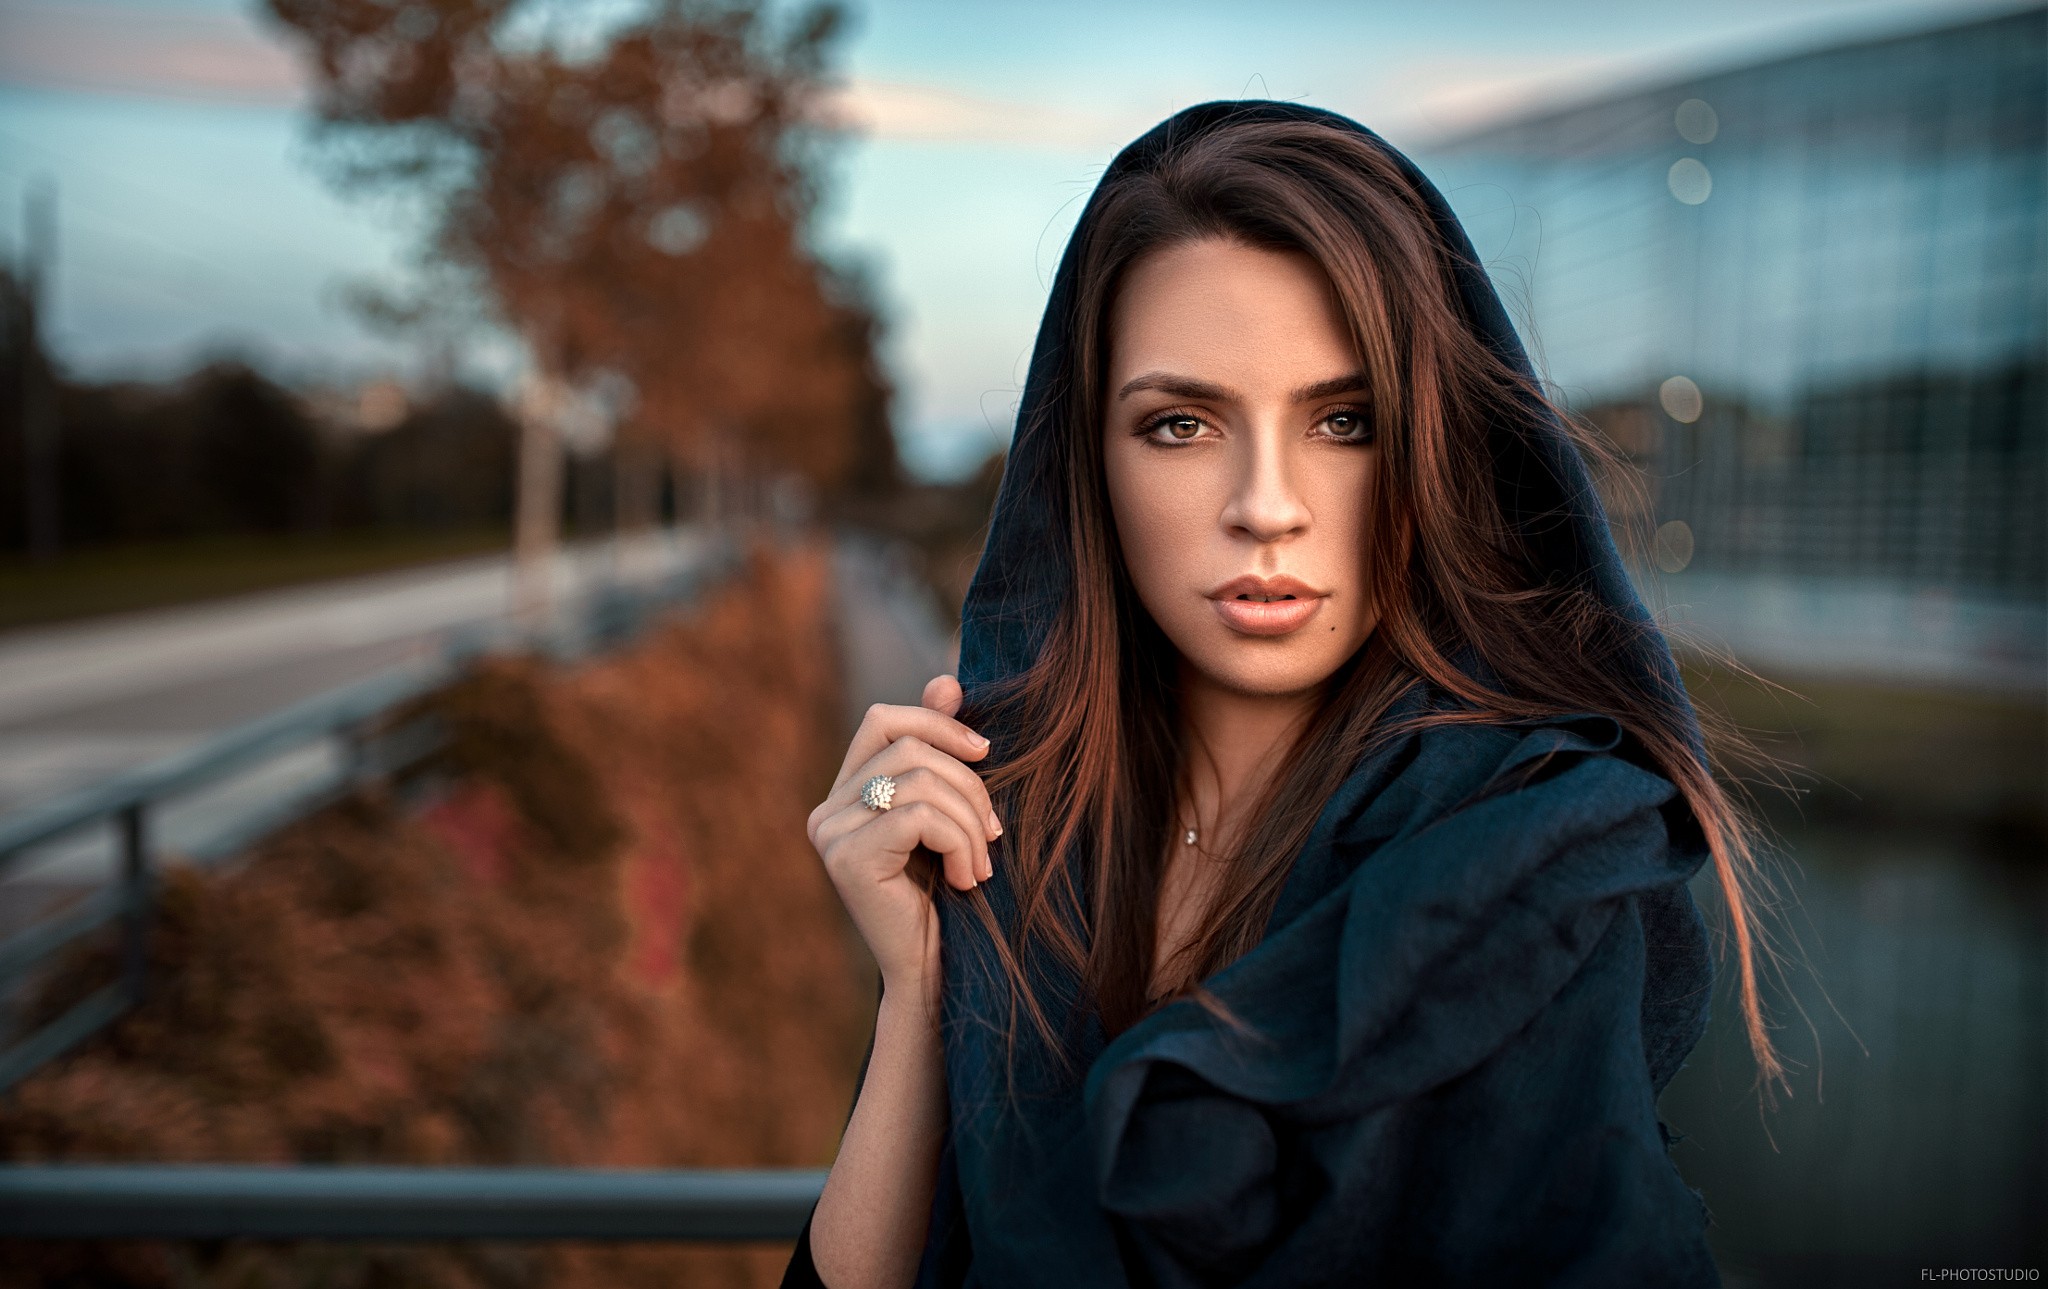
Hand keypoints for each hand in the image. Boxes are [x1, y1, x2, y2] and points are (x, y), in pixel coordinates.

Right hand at [807, 674, 1000, 999]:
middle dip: (969, 783)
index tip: (986, 752)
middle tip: (995, 832)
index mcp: (844, 794)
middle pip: (908, 748)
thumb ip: (942, 753)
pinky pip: (919, 816)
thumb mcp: (949, 815)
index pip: (884, 720)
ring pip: (920, 781)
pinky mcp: (846, 859)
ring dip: (970, 821)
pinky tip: (967, 880)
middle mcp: (825, 810)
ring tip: (982, 863)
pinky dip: (960, 842)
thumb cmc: (946, 897)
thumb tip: (948, 681)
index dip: (936, 723)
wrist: (934, 974)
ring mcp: (830, 834)